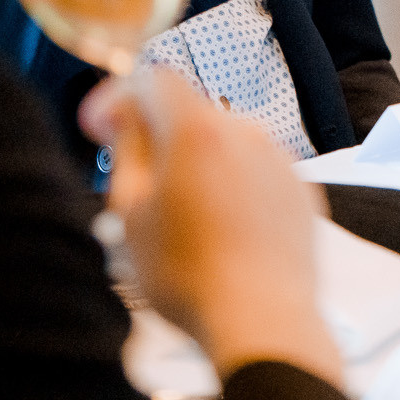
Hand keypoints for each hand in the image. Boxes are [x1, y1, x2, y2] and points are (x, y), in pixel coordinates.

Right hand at [81, 70, 342, 385]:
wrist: (261, 319)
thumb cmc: (189, 275)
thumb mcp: (131, 211)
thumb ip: (127, 148)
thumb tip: (124, 115)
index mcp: (197, 130)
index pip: (154, 80)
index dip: (119, 98)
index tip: (100, 128)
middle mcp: (245, 132)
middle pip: (190, 115)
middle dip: (159, 141)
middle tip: (137, 189)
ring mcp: (279, 160)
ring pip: (225, 146)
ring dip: (198, 168)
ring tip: (183, 224)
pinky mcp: (300, 190)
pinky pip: (256, 173)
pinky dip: (234, 190)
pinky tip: (220, 234)